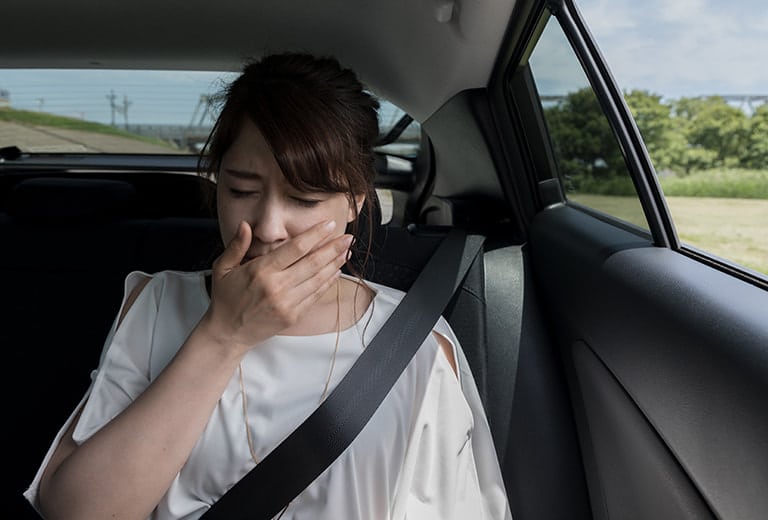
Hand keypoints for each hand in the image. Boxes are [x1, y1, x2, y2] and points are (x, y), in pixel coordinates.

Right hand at [200, 220, 351, 355]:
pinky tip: (336, 272)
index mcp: (261, 271)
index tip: (329, 224)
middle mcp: (277, 286)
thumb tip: (246, 224)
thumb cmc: (226, 298)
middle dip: (333, 248)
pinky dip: (328, 283)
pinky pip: (315, 295)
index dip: (315, 235)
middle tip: (348, 238)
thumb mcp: (223, 268)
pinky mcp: (293, 315)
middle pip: (313, 262)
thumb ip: (237, 245)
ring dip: (335, 264)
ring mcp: (287, 303)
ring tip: (346, 252)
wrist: (228, 333)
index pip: (296, 248)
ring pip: (318, 279)